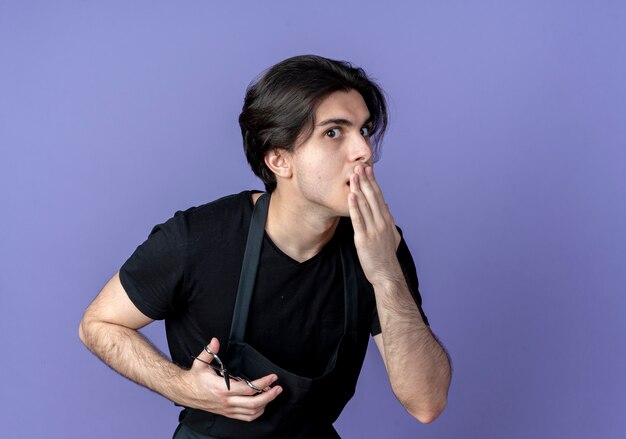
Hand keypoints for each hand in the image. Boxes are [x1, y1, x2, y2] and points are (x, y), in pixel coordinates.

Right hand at [182, 338, 282, 421]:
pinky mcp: (228, 413)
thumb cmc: (194, 378)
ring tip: (272, 394)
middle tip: (278, 388)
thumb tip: (215, 341)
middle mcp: (227, 401)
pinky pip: (246, 417)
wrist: (184, 392)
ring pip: (251, 412)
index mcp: (222, 389)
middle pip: (254, 403)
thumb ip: (209, 352)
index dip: (263, 383)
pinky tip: (262, 404)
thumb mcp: (200, 363)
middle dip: (269, 396)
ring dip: (265, 404)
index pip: (248, 388)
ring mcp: (228, 409)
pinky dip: (257, 412)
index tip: (272, 377)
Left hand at [348, 165, 402, 286]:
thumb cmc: (386, 256)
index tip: (368, 169)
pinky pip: (358, 219)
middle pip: (372, 197)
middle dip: (365, 180)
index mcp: (387, 220)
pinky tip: (351, 195)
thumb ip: (388, 220)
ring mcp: (373, 230)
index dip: (373, 182)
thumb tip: (385, 206)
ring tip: (353, 175)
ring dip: (359, 188)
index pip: (379, 196)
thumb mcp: (391, 235)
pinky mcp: (364, 239)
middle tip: (359, 166)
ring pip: (365, 205)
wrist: (387, 274)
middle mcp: (381, 222)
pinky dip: (355, 206)